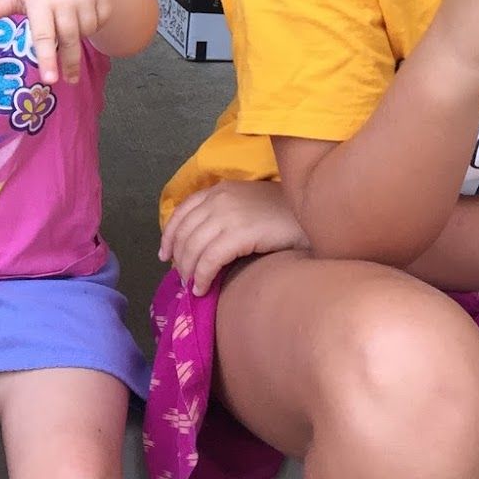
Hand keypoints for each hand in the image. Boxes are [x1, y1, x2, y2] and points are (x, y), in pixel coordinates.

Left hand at [0, 0, 115, 81]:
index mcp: (39, 2)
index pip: (43, 37)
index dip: (47, 60)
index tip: (50, 80)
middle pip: (68, 41)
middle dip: (68, 64)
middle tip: (67, 80)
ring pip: (86, 32)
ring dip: (79, 37)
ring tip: (68, 23)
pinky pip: (100, 21)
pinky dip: (92, 24)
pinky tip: (82, 13)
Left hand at [159, 179, 308, 295]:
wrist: (313, 216)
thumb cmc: (283, 215)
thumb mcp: (247, 206)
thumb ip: (223, 216)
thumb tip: (201, 244)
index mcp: (219, 190)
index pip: (182, 212)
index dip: (169, 236)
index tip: (165, 255)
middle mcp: (219, 199)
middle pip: (185, 232)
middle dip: (178, 258)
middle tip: (181, 277)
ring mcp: (228, 215)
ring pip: (193, 247)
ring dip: (188, 270)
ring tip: (192, 286)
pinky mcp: (240, 234)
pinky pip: (210, 259)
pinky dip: (202, 276)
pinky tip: (202, 288)